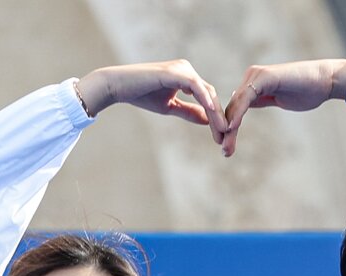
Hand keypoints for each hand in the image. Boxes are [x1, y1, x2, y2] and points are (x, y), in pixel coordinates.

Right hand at [76, 60, 226, 141]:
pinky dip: (205, 99)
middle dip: (219, 117)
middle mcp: (186, 70)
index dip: (215, 117)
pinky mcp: (175, 72)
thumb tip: (207, 120)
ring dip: (215, 112)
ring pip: (206, 92)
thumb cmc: (141, 95)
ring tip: (222, 130)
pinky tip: (212, 112)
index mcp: (186, 77)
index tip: (221, 136)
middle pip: (210, 95)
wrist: (119, 86)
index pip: (207, 97)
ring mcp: (181, 69)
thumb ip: (189, 112)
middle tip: (225, 137)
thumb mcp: (170, 107)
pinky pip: (195, 87)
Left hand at [221, 59, 345, 155]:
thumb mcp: (279, 99)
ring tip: (226, 147)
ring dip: (230, 127)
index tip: (226, 147)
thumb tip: (247, 105)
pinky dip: (238, 113)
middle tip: (224, 153)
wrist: (325, 81)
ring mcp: (256, 76)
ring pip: (236, 104)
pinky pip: (246, 98)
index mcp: (254, 83)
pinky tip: (232, 127)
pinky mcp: (264, 77)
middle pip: (233, 108)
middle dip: (226, 131)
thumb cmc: (307, 90)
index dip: (230, 128)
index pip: (236, 108)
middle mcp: (252, 77)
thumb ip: (262, 100)